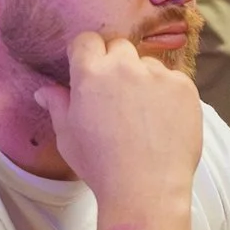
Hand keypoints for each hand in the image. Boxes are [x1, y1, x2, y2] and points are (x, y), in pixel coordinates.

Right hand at [31, 31, 202, 214]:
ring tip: (143, 114)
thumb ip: (58, 105)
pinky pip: (173, 79)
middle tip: (116, 97)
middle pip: (119, 48)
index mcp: (91, 74)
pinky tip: (163, 120)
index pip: (86, 41)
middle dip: (116, 65)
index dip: (87, 55)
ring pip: (148, 64)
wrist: (146, 188)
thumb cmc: (101, 165)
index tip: (89, 71)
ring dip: (144, 79)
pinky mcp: (185, 86)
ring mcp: (158, 74)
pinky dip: (168, 93)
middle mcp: (125, 66)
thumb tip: (44, 90)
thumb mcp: (68, 137)